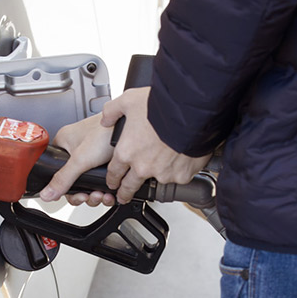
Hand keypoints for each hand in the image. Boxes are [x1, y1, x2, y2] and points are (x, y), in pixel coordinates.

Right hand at [39, 113, 116, 205]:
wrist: (133, 128)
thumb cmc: (107, 131)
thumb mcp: (81, 159)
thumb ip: (63, 178)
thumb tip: (47, 194)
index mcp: (64, 143)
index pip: (56, 172)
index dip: (65, 189)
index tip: (77, 195)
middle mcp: (76, 149)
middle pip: (74, 181)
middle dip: (84, 194)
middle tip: (91, 196)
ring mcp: (92, 155)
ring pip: (89, 183)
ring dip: (96, 194)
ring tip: (103, 194)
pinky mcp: (106, 160)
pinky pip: (101, 180)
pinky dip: (105, 190)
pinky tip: (110, 192)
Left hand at [101, 87, 210, 203]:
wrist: (190, 113)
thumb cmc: (161, 106)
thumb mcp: (128, 100)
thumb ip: (113, 111)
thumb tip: (106, 119)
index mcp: (127, 152)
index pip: (114, 172)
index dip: (112, 179)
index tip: (113, 182)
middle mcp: (142, 166)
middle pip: (129, 186)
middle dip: (125, 193)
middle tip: (124, 196)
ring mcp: (162, 173)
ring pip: (157, 180)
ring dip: (157, 175)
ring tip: (163, 164)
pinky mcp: (181, 176)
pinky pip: (178, 176)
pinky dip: (179, 170)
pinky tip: (181, 157)